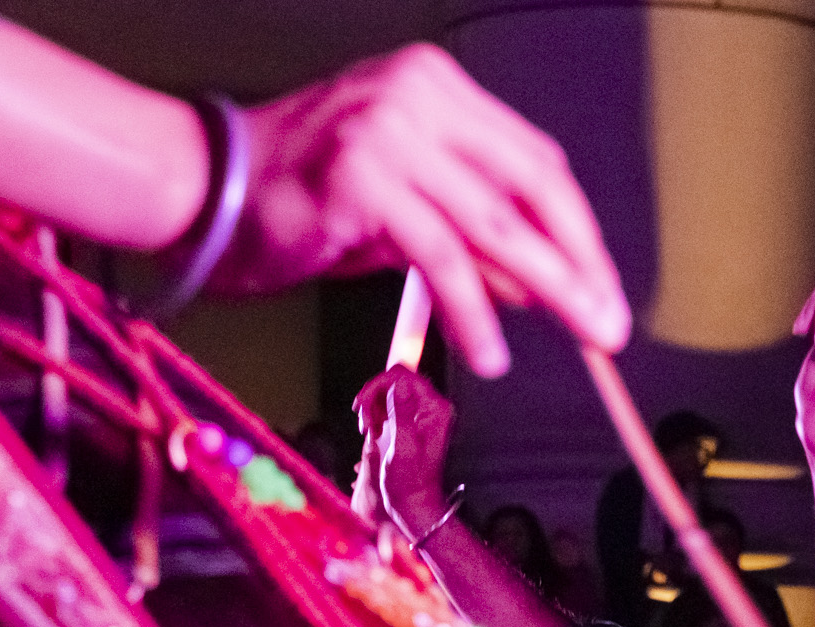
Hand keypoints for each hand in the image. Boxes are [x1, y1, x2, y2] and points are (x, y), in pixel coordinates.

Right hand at [222, 45, 629, 377]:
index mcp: (435, 89)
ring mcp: (388, 130)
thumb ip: (474, 240)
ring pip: (495, 222)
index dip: (577, 230)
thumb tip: (545, 288)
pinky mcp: (362, 177)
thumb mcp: (404, 217)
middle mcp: (417, 96)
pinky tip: (491, 349)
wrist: (205, 192)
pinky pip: (440, 255)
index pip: (534, 161)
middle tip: (609, 323)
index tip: (604, 286)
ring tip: (580, 338)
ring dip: (549, 288)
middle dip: (581, 261)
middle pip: (531, 185)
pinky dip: (474, 309)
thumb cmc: (299, 202)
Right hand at [352, 364, 453, 537]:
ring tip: (367, 430)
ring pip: (387, 391)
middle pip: (393, 380)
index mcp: (434, 409)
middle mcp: (430, 407)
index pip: (403, 376)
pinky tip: (371, 432)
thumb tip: (399, 382)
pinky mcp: (407, 421)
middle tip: (363, 422)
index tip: (363, 406)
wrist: (412, 502)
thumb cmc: (409, 481)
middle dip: (373, 397)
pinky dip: (374, 414)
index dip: (378, 386)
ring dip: (371, 406)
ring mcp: (419, 413)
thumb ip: (402, 412)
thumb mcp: (403, 446)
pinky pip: (387, 404)